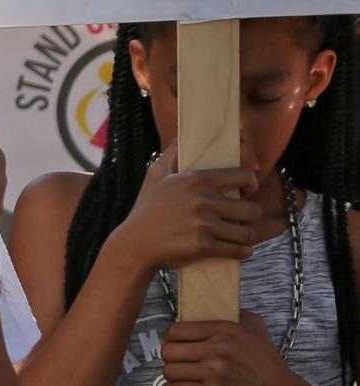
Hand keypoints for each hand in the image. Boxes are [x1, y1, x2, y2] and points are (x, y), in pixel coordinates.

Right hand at [113, 153, 260, 273]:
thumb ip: (172, 153)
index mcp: (196, 180)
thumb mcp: (155, 175)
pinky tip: (240, 249)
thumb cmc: (146, 208)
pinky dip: (243, 251)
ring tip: (241, 235)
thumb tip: (182, 134)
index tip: (246, 192)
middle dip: (251, 215)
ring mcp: (203, 224)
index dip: (251, 184)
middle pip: (252, 208)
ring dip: (247, 235)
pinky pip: (238, 250)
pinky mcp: (202, 246)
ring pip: (248, 231)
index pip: (244, 176)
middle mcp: (202, 200)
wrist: (134, 244)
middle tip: (243, 218)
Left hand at [161, 311, 304, 385]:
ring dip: (170, 374)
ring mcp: (214, 370)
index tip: (174, 343)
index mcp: (225, 330)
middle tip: (176, 360)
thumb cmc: (268, 363)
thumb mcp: (258, 331)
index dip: (170, 337)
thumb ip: (240, 314)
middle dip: (169, 357)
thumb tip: (224, 305)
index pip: (176, 330)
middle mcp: (218, 348)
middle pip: (169, 350)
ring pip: (170, 370)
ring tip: (178, 375)